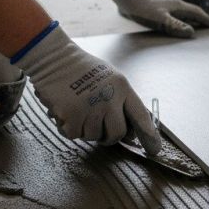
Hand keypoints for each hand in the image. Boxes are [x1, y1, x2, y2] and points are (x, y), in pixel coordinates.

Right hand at [15, 25, 160, 153]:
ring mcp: (91, 107)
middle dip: (109, 137)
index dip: (149, 135)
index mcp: (122, 88)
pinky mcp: (72, 115)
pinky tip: (65, 111)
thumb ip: (120, 100)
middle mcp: (109, 98)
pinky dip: (68, 128)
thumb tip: (129, 129)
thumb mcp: (110, 78)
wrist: (54, 59)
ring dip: (85, 129)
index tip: (154, 150)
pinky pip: (74, 135)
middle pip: (117, 133)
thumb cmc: (82, 69)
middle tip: (99, 129)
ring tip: (78, 109)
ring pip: (93, 136)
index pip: (140, 116)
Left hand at [109, 0, 208, 37]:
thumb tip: (191, 32)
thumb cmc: (143, 8)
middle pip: (191, 12)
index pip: (196, 13)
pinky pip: (175, 13)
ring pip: (183, 12)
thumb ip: (176, 26)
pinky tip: (177, 22)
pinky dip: (181, 18)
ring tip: (196, 25)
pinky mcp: (159, 6)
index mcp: (177, 6)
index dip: (206, 20)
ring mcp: (166, 4)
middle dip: (201, 19)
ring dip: (191, 19)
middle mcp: (174, 3)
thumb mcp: (160, 20)